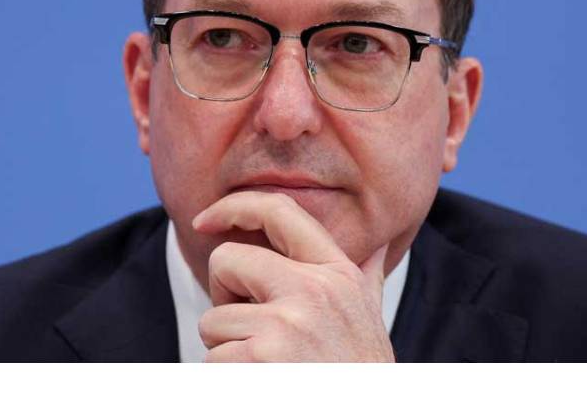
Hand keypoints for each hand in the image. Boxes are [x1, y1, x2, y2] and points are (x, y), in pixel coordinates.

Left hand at [192, 191, 394, 361]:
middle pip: (226, 260)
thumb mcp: (370, 317)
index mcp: (337, 273)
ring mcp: (287, 323)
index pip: (278, 210)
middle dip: (225, 296)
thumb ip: (367, 277)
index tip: (205, 220)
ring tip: (268, 368)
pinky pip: (210, 359)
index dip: (233, 207)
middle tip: (253, 330)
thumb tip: (382, 242)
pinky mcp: (260, 358)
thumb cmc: (359, 375)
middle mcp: (314, 290)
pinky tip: (260, 383)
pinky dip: (225, 379)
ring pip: (213, 320)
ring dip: (227, 350)